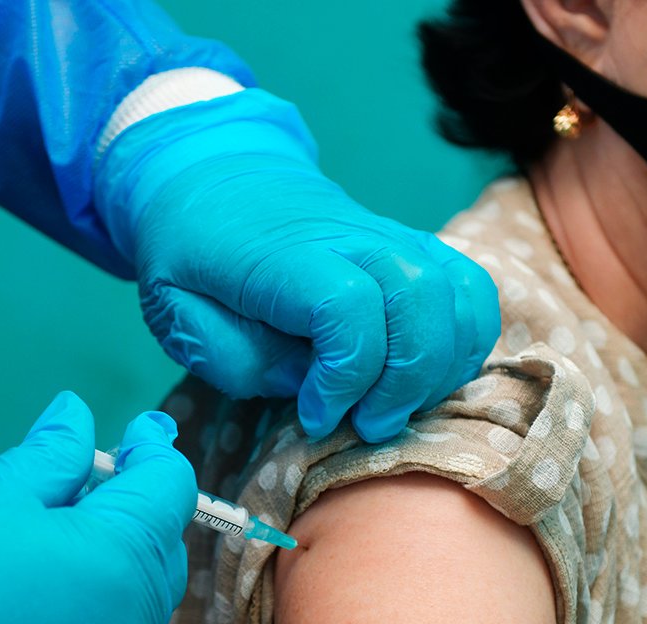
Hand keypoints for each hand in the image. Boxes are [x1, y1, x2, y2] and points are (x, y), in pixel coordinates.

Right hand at [0, 392, 194, 623]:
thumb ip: (54, 453)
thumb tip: (77, 414)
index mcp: (123, 558)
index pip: (170, 489)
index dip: (152, 452)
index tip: (135, 432)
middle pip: (161, 552)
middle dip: (138, 512)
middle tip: (89, 483)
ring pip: (137, 608)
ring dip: (116, 570)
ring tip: (58, 544)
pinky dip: (89, 622)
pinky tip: (39, 606)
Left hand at [97, 91, 499, 442]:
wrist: (215, 176)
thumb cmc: (190, 253)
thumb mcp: (176, 312)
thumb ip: (235, 357)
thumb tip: (306, 380)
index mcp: (282, 254)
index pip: (347, 306)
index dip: (344, 374)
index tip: (314, 414)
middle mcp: (350, 237)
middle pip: (419, 296)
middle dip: (405, 379)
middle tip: (366, 424)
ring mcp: (391, 236)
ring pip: (458, 293)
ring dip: (440, 367)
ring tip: (394, 406)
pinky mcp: (415, 247)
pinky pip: (470, 289)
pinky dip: (465, 341)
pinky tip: (425, 377)